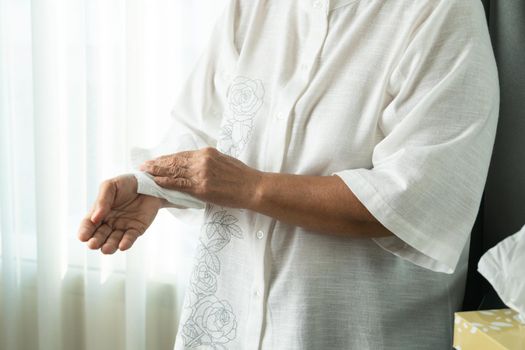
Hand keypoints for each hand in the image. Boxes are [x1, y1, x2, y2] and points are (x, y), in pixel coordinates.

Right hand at [77, 174, 163, 253]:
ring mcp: (123, 227)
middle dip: (95, 242)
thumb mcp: (110, 186)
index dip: (84, 232)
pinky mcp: (137, 229)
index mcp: (99, 213)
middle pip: (99, 236)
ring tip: (106, 249)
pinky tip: (122, 246)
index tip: (83, 237)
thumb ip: (102, 200)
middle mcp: (109, 223)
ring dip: (109, 246)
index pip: (88, 225)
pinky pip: (130, 238)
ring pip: (113, 241)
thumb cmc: (127, 183)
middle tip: (93, 244)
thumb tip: (95, 217)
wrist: (149, 183)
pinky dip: (126, 243)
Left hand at [139, 147, 262, 208]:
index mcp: (207, 152)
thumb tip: (196, 166)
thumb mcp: (224, 162)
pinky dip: (166, 182)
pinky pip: (179, 184)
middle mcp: (202, 160)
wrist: (253, 187)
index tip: (156, 160)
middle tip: (144, 165)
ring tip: (145, 173)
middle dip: (157, 163)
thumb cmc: (242, 177)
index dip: (167, 158)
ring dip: (157, 172)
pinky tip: (156, 182)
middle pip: (174, 161)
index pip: (182, 155)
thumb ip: (208, 163)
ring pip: (174, 171)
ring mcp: (201, 173)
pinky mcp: (202, 187)